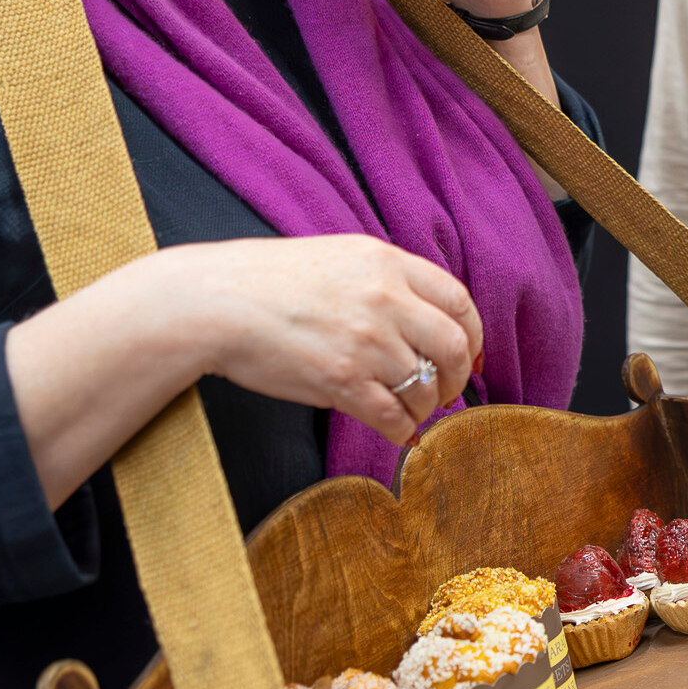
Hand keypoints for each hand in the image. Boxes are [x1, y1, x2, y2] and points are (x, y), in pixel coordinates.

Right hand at [131, 234, 481, 443]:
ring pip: (424, 387)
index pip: (458, 300)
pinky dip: (403, 430)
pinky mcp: (341, 380)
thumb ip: (385, 280)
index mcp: (387, 262)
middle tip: (446, 392)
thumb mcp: (340, 257)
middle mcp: (384, 299)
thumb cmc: (271, 281)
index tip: (469, 355)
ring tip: (411, 411)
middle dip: (456, 377)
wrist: (215, 301)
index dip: (472, 334)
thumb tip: (425, 317)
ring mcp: (365, 341)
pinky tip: (398, 432)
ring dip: (424, 407)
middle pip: (452, 346)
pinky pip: (393, 416)